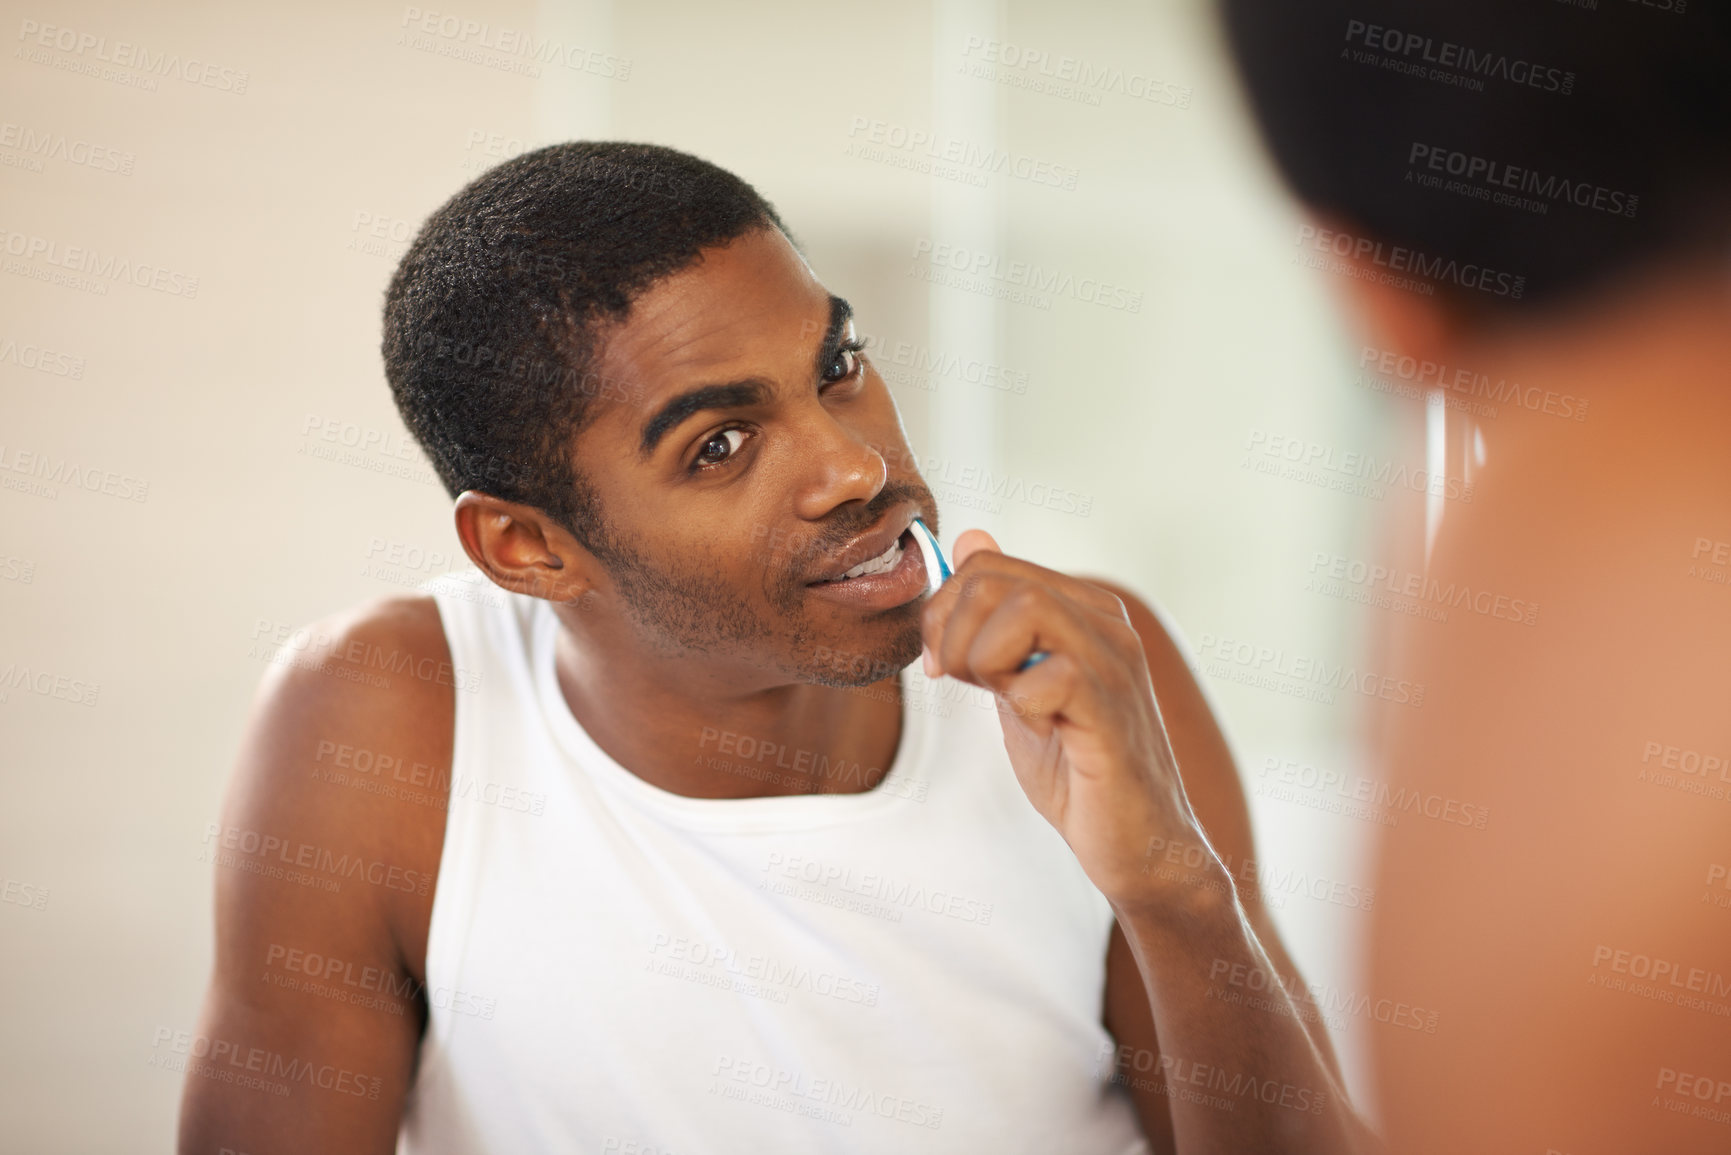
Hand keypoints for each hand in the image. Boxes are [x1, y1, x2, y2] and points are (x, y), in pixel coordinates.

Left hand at [920, 530, 1217, 910]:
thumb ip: (995, 621)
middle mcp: (1106, 624)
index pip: (987, 564)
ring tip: (1004, 699)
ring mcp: (1115, 664)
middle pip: (995, 579)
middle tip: (963, 684)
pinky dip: (1022, 704)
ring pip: (1025, 607)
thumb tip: (970, 540)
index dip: (943, 610)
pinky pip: (1048, 675)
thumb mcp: (1018, 683)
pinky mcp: (1112, 712)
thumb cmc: (1078, 768)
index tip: (940, 664)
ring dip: (984, 660)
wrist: (1136, 843)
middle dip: (952, 632)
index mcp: (1083, 610)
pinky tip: (1042, 730)